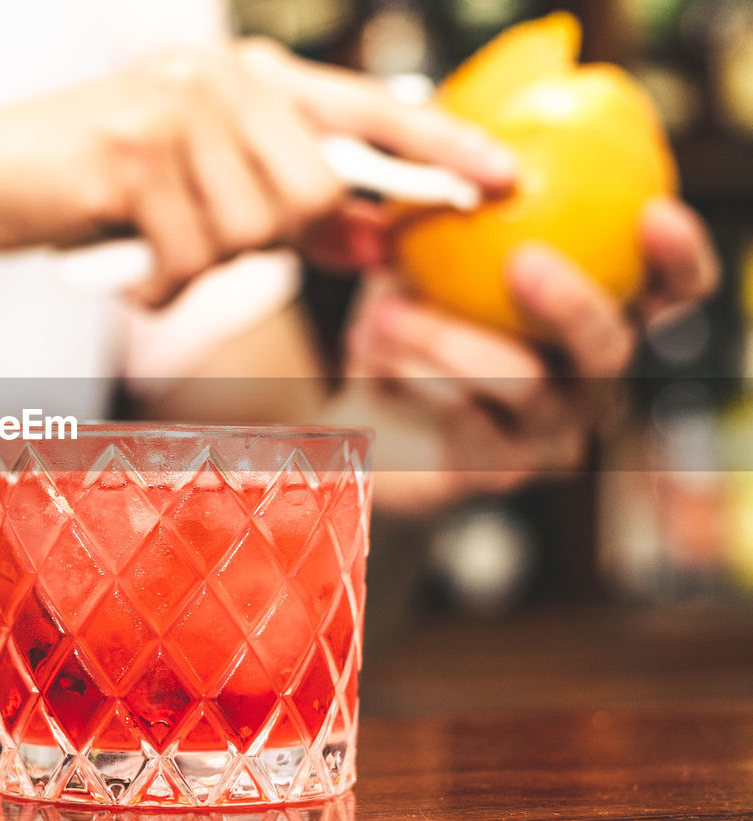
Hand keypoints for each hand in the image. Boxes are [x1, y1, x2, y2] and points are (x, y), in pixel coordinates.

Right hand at [0, 39, 514, 306]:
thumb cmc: (103, 188)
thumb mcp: (207, 196)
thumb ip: (294, 214)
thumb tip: (375, 241)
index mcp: (253, 81)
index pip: (368, 112)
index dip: (440, 148)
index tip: (504, 179)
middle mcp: (225, 79)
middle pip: (314, 192)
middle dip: (273, 240)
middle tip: (205, 234)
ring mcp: (180, 107)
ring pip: (254, 228)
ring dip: (205, 261)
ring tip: (156, 239)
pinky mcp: (135, 151)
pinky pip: (192, 256)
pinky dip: (162, 283)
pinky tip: (130, 263)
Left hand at [342, 197, 718, 513]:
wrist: (354, 414)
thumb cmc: (403, 322)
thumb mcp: (422, 255)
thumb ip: (453, 206)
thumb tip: (457, 134)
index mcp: (593, 321)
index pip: (666, 294)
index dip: (678, 260)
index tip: (656, 212)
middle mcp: (586, 383)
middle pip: (610, 348)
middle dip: (573, 302)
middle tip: (522, 260)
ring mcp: (546, 435)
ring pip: (526, 385)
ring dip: (452, 338)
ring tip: (384, 308)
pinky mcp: (494, 473)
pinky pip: (468, 423)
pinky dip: (418, 379)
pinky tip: (374, 351)